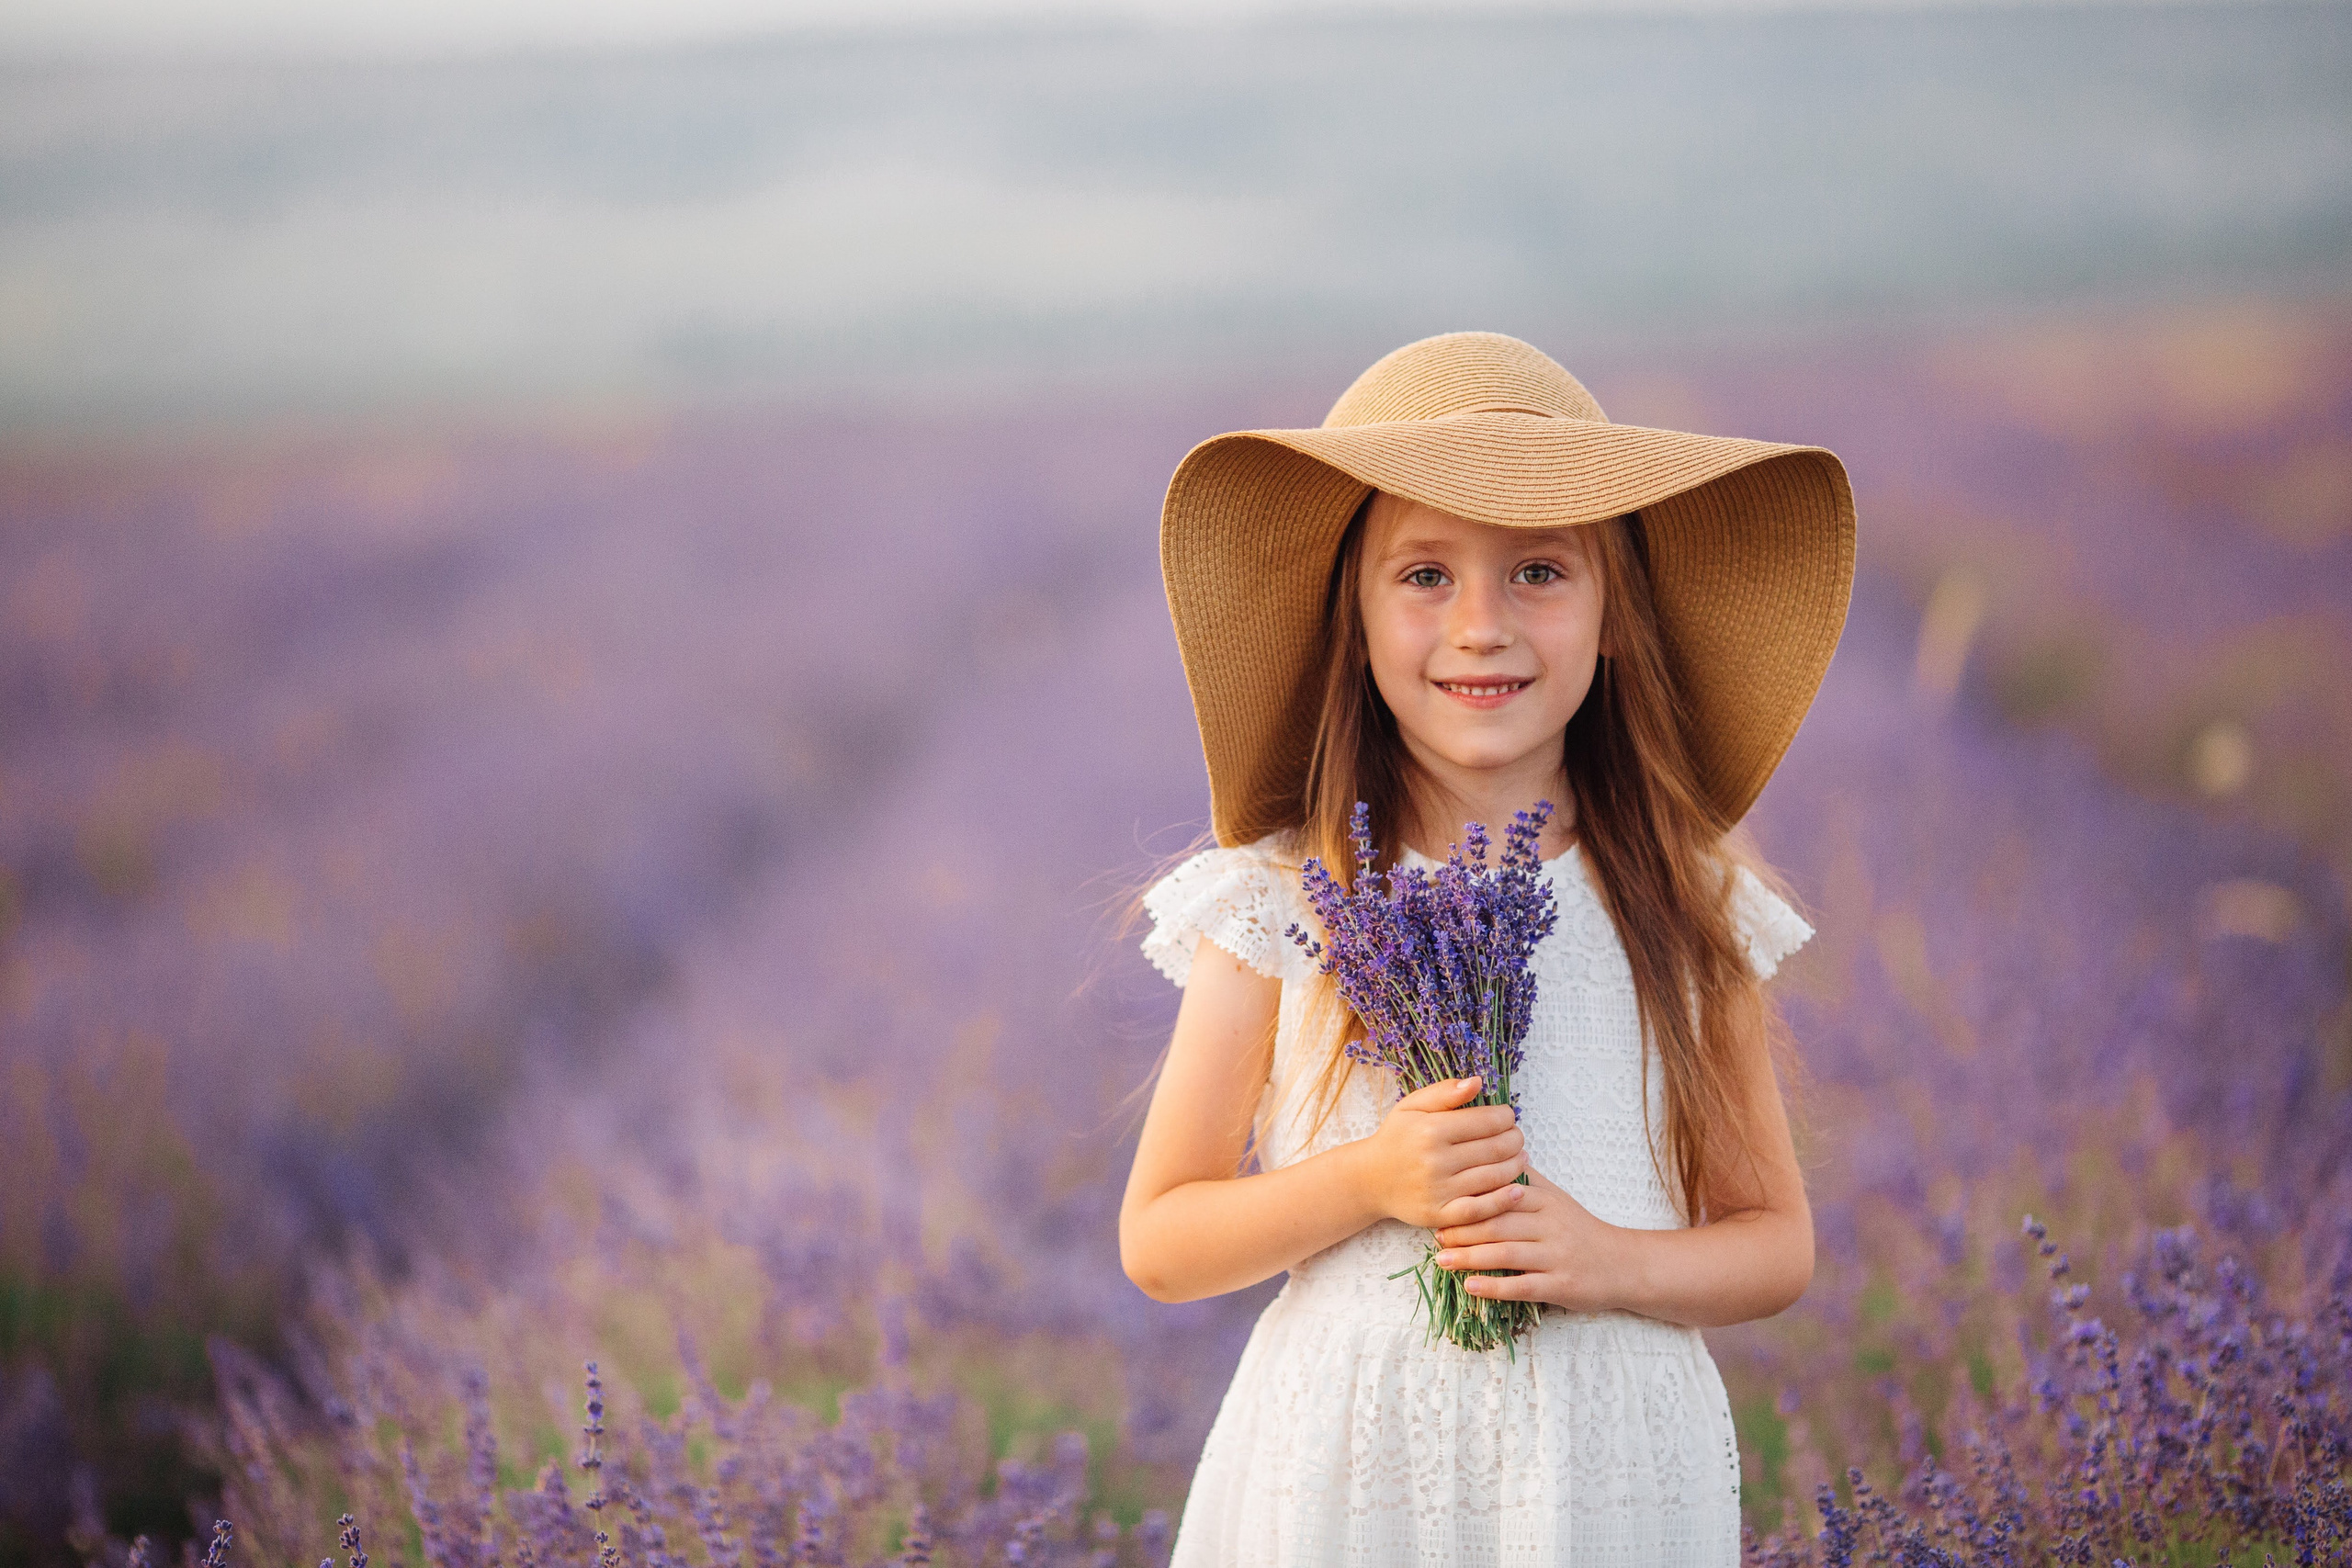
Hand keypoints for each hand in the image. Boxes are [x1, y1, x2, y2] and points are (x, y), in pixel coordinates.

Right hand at [1348, 1076, 1529, 1231]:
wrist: (1370, 1179)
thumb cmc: (1397, 1138)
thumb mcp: (1412, 1106)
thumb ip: (1445, 1092)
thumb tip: (1478, 1082)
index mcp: (1431, 1129)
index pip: (1488, 1121)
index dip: (1507, 1117)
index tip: (1508, 1117)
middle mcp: (1435, 1160)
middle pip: (1496, 1148)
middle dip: (1515, 1140)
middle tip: (1517, 1137)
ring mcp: (1438, 1190)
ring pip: (1494, 1177)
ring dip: (1516, 1166)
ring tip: (1520, 1157)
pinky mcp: (1440, 1215)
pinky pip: (1481, 1210)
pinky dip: (1504, 1200)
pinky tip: (1518, 1190)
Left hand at [1431, 1166, 1628, 1312]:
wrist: (1623, 1265)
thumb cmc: (1581, 1230)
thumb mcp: (1557, 1199)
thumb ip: (1526, 1181)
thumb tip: (1493, 1154)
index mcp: (1545, 1201)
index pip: (1501, 1196)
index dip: (1469, 1200)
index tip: (1442, 1204)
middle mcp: (1551, 1225)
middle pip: (1499, 1224)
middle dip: (1463, 1230)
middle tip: (1435, 1235)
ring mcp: (1556, 1256)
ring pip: (1506, 1254)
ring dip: (1469, 1258)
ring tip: (1442, 1260)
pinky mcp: (1561, 1285)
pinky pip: (1522, 1285)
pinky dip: (1494, 1287)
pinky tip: (1470, 1286)